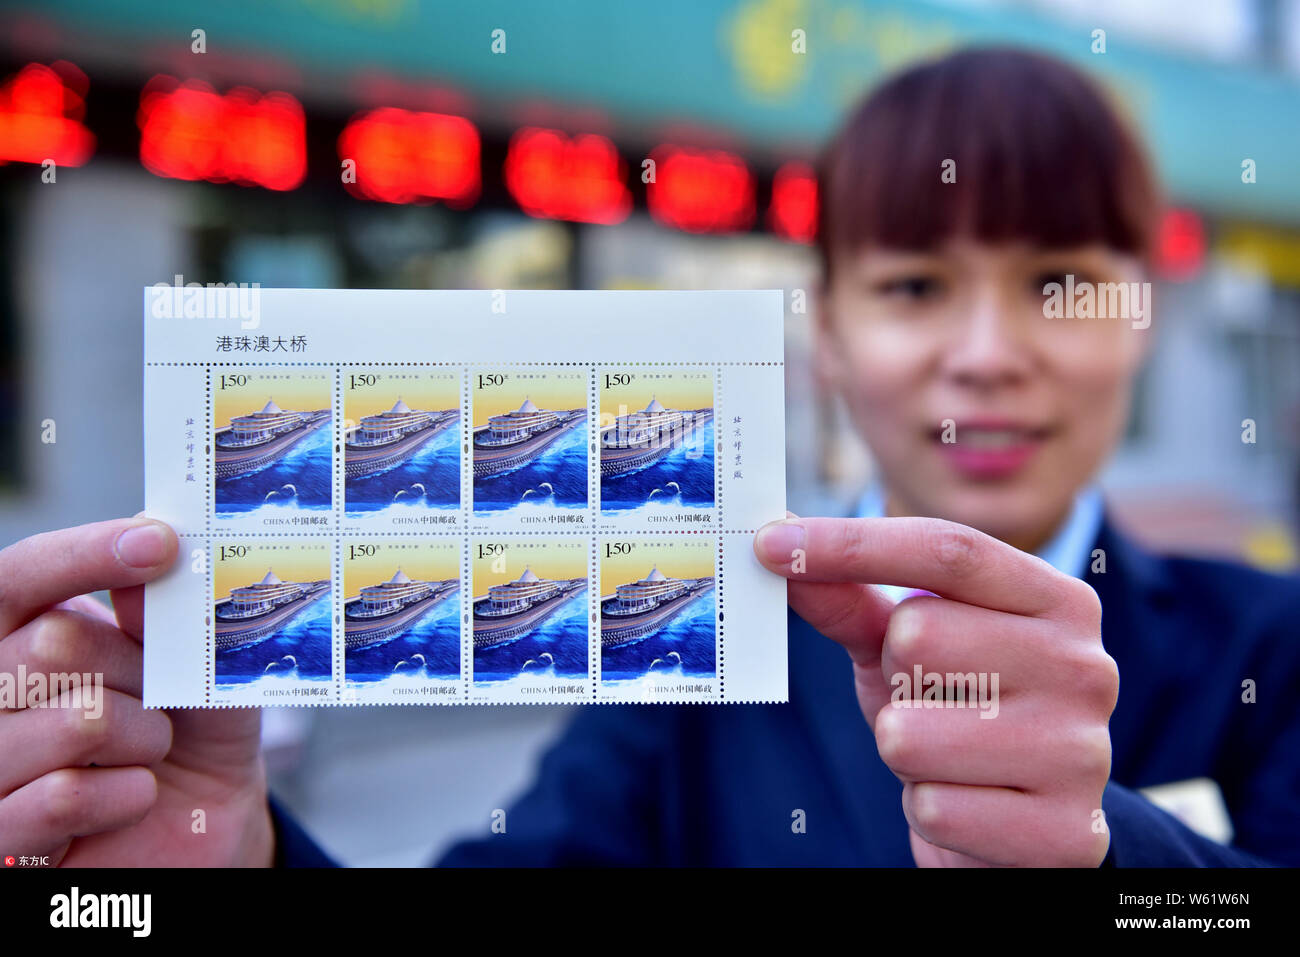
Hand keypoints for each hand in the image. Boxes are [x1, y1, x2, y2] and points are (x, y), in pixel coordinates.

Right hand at [0, 518, 272, 865]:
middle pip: (52, 646)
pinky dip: (127, 794)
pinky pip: (64, 797)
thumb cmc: (189, 727)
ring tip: (149, 750)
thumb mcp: (197, 662)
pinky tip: (133, 798)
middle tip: (162, 696)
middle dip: (136, 669)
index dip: (80, 556)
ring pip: (74, 722)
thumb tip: (144, 535)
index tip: (159, 543)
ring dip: (144, 736)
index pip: (15, 578)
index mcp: (20, 634)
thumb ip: (168, 610)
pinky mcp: (1, 839)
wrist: (201, 820)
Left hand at [755, 515, 1117, 866]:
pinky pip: (932, 810)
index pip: (949, 551)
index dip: (852, 543)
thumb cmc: (959, 717)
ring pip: (909, 734)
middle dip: (893, 675)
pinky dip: (927, 811)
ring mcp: (1084, 753)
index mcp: (1058, 603)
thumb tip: (778, 545)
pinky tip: (966, 805)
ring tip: (945, 756)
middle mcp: (1085, 667)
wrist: (1024, 830)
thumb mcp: (904, 650)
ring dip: (902, 749)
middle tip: (924, 699)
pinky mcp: (1066, 836)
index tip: (771, 540)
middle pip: (919, 635)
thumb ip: (849, 597)